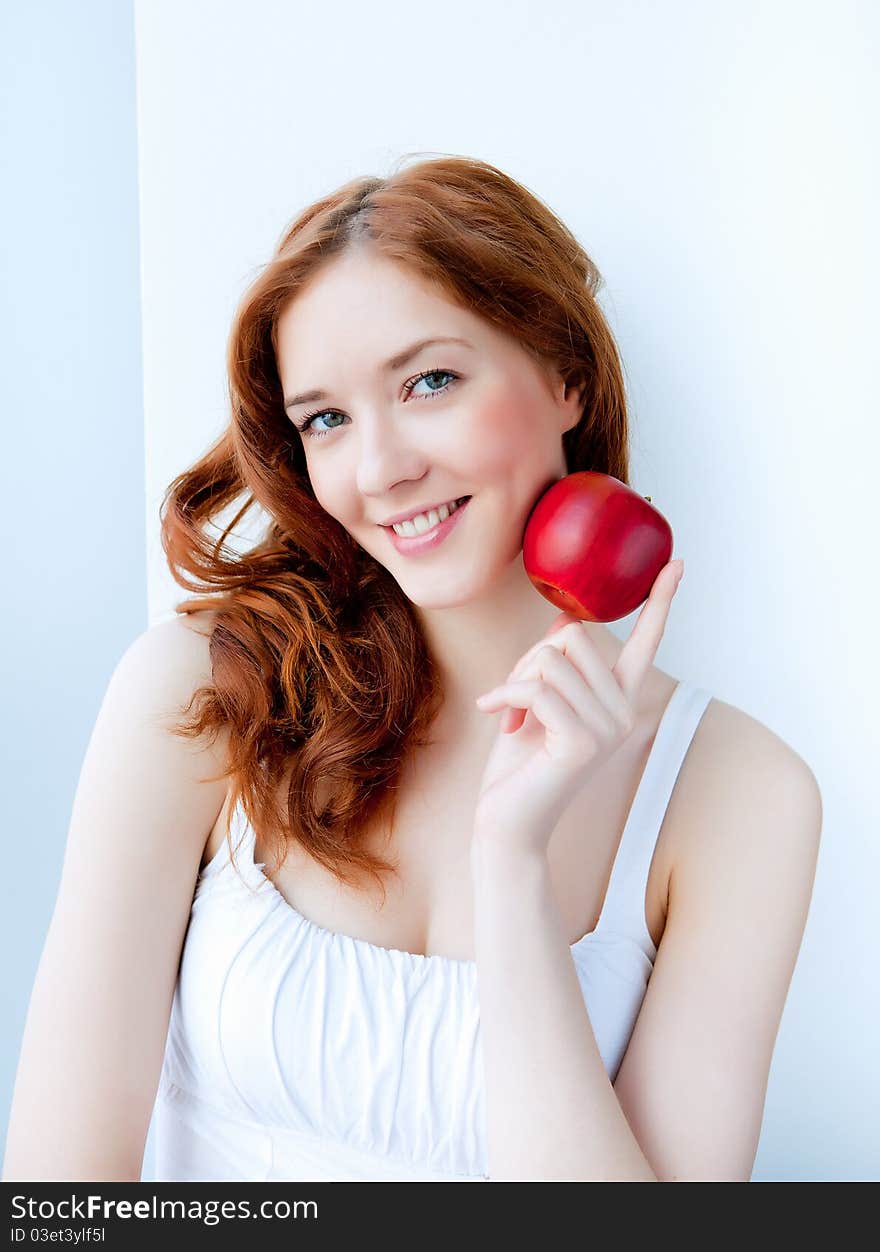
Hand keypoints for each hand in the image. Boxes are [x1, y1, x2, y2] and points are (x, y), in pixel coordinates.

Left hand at [470, 559, 684, 859]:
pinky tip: (494, 715)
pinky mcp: (582, 742)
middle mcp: (623, 712)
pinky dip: (505, 696)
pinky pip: (537, 686)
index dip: (660, 601)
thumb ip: (556, 666)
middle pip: (574, 635)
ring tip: (509, 714)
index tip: (676, 564)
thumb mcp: (536, 704)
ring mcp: (607, 728)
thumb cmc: (518, 767)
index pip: (646, 642)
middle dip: (530, 657)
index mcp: (617, 701)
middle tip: (515, 695)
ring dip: (515, 679)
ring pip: (551, 657)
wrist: (506, 824)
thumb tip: (562, 620)